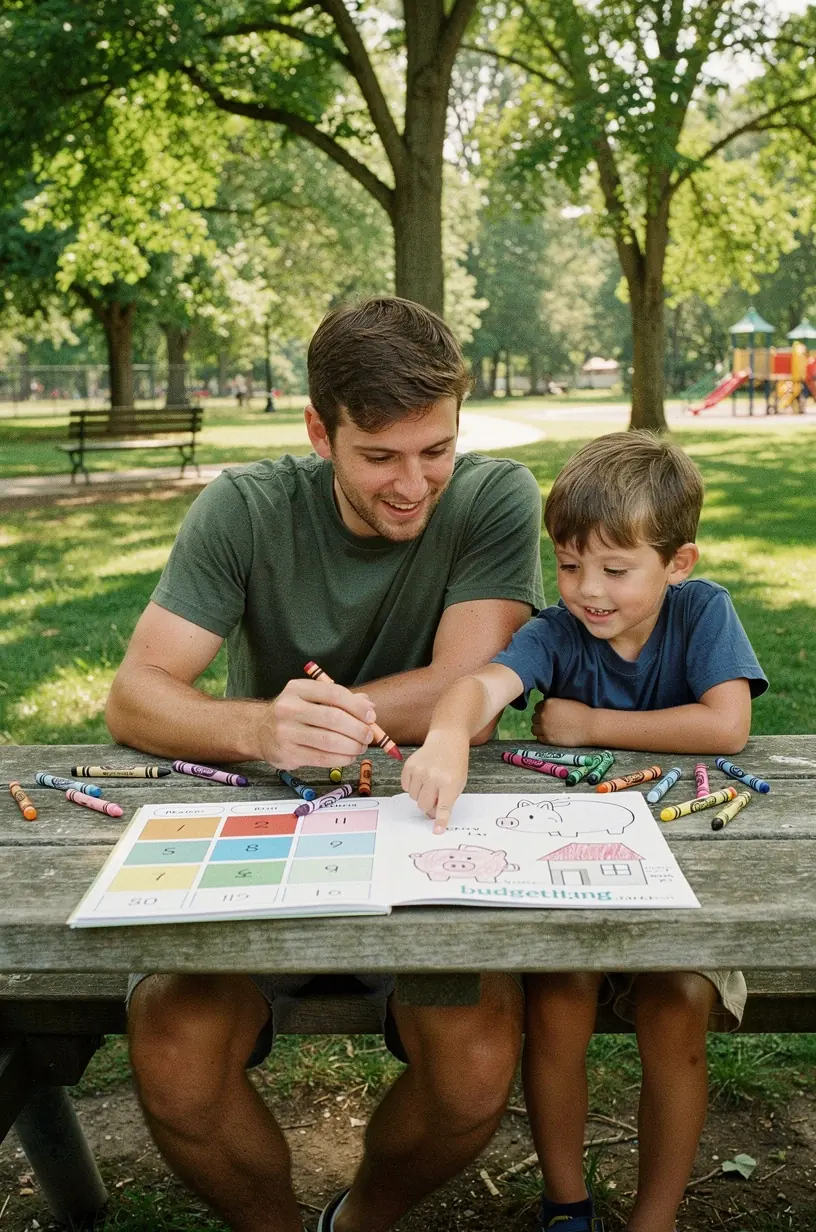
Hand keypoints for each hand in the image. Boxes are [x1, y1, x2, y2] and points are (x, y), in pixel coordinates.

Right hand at [254, 679, 375, 769]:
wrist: (259, 731)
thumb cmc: (293, 714)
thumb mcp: (312, 698)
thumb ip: (341, 700)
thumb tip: (369, 706)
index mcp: (298, 689)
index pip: (334, 693)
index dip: (356, 706)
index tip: (371, 716)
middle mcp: (289, 708)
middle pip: (333, 718)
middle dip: (357, 729)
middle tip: (368, 736)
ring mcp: (286, 732)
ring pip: (329, 741)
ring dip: (351, 746)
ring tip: (360, 747)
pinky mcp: (287, 753)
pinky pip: (321, 758)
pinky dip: (341, 758)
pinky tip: (348, 757)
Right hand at [401, 731, 468, 833]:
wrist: (447, 741)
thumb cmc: (454, 764)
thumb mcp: (458, 783)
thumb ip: (447, 800)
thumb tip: (431, 816)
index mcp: (450, 783)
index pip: (444, 807)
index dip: (440, 820)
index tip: (437, 831)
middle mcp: (433, 777)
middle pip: (424, 805)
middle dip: (428, 806)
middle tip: (434, 798)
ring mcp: (420, 771)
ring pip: (413, 797)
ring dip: (420, 795)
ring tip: (429, 783)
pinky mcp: (409, 766)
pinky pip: (405, 787)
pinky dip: (412, 786)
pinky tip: (421, 776)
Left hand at [531, 697, 596, 746]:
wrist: (590, 726)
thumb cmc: (582, 713)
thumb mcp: (566, 702)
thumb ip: (555, 704)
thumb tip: (547, 707)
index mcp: (548, 703)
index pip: (537, 707)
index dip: (543, 711)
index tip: (549, 715)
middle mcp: (543, 714)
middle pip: (534, 718)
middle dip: (541, 720)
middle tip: (550, 724)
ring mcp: (544, 727)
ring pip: (534, 729)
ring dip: (540, 730)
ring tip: (550, 731)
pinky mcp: (548, 739)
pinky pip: (539, 738)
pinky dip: (543, 738)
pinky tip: (552, 736)